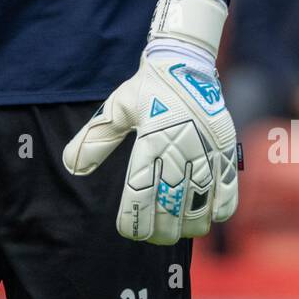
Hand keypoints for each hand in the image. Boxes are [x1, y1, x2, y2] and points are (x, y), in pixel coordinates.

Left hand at [62, 0, 238, 244]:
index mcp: (150, 139)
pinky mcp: (226, 149)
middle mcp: (179, 147)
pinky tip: (208, 217)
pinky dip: (218, 210)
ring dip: (189, 224)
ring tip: (179, 230)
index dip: (135, 219)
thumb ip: (94, 140)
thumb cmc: (147, 89)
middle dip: (161, 229)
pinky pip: (227, 190)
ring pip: (200, 203)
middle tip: (154, 236)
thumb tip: (71, 168)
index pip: (140, 192)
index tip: (129, 231)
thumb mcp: (115, 109)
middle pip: (171, 205)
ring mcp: (206, 150)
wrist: (185, 62)